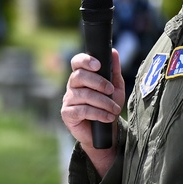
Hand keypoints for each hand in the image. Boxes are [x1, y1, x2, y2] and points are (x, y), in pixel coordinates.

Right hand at [61, 50, 123, 169]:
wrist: (104, 132)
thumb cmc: (108, 106)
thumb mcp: (115, 87)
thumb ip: (113, 70)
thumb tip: (113, 52)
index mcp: (81, 76)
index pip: (77, 62)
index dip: (85, 60)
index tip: (98, 65)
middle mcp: (72, 86)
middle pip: (79, 76)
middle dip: (98, 82)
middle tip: (111, 90)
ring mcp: (68, 100)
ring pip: (84, 95)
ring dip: (103, 102)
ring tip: (115, 109)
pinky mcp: (67, 114)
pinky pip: (82, 110)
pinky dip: (98, 113)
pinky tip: (108, 117)